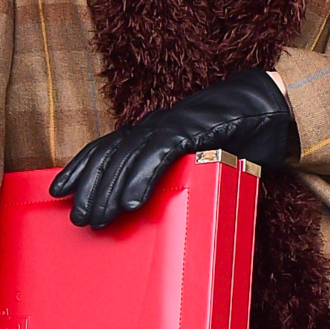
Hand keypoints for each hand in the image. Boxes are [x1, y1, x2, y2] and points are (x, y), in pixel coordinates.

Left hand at [48, 67, 292, 228]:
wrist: (271, 108)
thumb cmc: (235, 139)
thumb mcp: (195, 160)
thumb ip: (172, 175)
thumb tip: (151, 208)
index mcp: (152, 130)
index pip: (105, 147)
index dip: (80, 167)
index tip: (58, 191)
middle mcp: (155, 125)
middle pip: (110, 155)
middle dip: (90, 187)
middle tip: (79, 219)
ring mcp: (172, 126)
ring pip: (128, 157)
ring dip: (110, 190)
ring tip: (99, 219)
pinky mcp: (192, 131)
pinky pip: (159, 156)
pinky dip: (143, 180)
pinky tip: (132, 204)